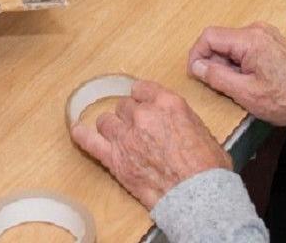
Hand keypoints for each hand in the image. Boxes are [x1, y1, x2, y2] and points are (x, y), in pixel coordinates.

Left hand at [70, 79, 231, 209]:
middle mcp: (143, 114)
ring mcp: (126, 136)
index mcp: (167, 103)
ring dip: (112, 128)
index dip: (142, 99)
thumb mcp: (202, 130)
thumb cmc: (207, 168)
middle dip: (130, 117)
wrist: (198, 195)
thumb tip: (175, 124)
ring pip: (106, 121)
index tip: (142, 105)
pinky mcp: (115, 158)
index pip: (142, 89)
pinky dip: (82, 136)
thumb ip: (181, 119)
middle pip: (124, 106)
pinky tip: (77, 132)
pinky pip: (89, 141)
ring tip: (119, 138)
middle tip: (138, 131)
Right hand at [187, 23, 285, 129]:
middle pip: (220, 39)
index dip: (196, 55)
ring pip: (230, 44)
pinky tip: (245, 79)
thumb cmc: (285, 99)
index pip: (209, 37)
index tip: (195, 74)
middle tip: (218, 85)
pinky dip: (237, 61)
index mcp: (250, 40)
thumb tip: (196, 66)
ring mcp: (264, 34)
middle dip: (213, 61)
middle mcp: (256, 30)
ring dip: (225, 63)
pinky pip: (243, 46)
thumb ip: (217, 77)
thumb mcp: (245, 93)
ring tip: (235, 85)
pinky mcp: (269, 41)